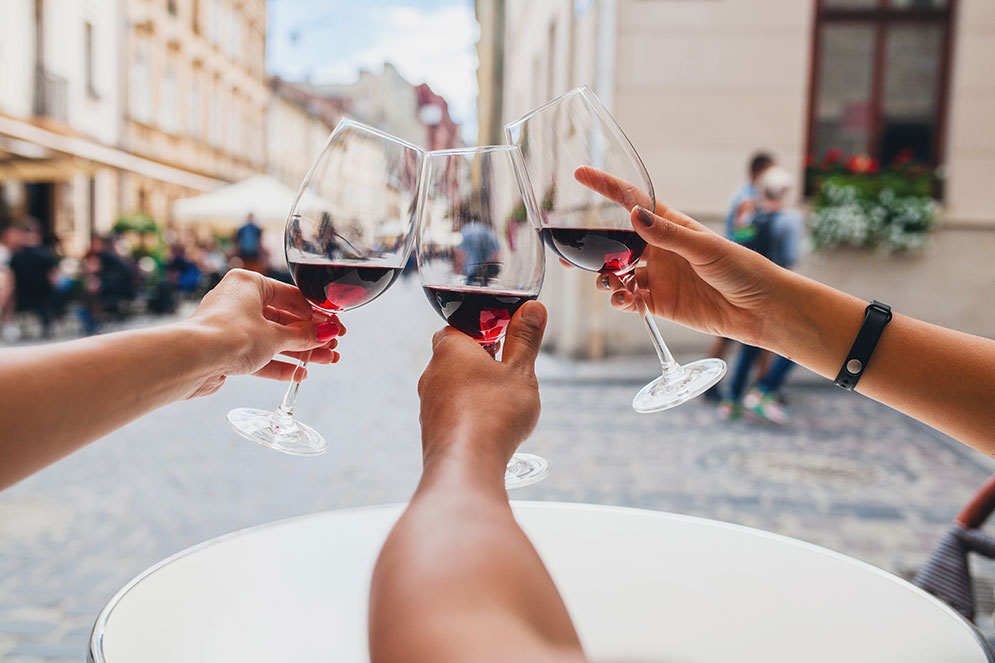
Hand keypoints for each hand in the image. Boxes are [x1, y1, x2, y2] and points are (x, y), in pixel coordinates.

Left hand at [183, 269, 345, 397]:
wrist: (193, 360)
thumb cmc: (231, 336)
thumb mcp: (276, 336)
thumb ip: (304, 336)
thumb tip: (328, 333)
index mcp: (248, 284)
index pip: (292, 296)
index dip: (316, 314)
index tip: (334, 326)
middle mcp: (238, 302)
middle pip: (284, 319)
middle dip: (310, 336)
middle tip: (332, 346)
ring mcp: (231, 327)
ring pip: (273, 339)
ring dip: (300, 351)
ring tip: (325, 361)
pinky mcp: (227, 351)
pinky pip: (259, 355)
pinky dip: (279, 364)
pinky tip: (300, 373)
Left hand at [417, 302, 546, 467]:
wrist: (467, 466)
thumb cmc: (494, 413)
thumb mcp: (520, 371)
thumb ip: (526, 338)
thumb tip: (533, 309)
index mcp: (449, 348)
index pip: (460, 326)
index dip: (483, 331)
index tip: (505, 340)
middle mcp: (431, 373)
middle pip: (456, 357)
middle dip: (481, 362)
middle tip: (509, 372)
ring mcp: (428, 403)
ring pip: (454, 387)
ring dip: (475, 390)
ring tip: (503, 403)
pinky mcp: (432, 430)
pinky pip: (452, 413)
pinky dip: (470, 415)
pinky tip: (489, 428)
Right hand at [575, 166, 788, 346]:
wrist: (760, 309)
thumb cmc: (742, 269)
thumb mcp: (705, 248)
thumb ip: (667, 234)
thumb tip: (634, 213)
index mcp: (671, 226)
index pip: (632, 201)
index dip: (605, 187)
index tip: (581, 174)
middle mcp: (660, 249)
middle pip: (616, 243)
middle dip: (592, 248)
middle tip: (569, 256)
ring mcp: (658, 277)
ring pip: (617, 274)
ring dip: (606, 279)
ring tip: (609, 285)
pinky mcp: (660, 303)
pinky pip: (629, 301)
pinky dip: (620, 301)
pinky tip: (623, 302)